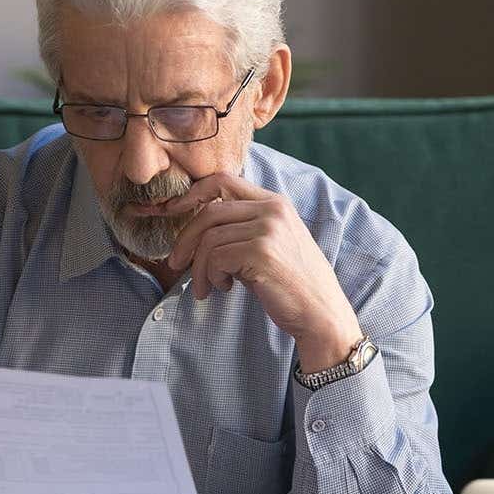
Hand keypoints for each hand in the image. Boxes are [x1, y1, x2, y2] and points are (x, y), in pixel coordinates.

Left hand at [154, 172, 361, 370]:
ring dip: (199, 268)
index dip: (192, 193)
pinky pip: (215, 258)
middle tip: (176, 263)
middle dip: (185, 239)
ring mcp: (268, 229)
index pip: (223, 180)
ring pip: (209, 239)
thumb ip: (243, 229)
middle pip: (209, 211)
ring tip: (205, 287)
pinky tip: (224, 288)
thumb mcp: (271, 245)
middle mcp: (272, 209)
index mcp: (275, 202)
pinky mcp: (261, 252)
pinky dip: (211, 277)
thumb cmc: (292, 285)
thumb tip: (197, 229)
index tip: (173, 211)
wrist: (321, 314)